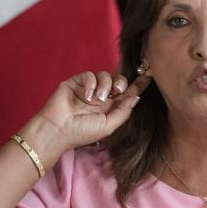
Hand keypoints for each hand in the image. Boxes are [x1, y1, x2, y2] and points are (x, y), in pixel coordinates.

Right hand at [30, 71, 151, 158]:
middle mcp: (101, 96)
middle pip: (118, 80)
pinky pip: (89, 75)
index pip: (127, 93)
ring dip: (104, 86)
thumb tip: (136, 97)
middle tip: (117, 91)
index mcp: (110, 108)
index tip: (148, 76)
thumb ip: (123, 112)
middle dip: (121, 83)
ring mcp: (89, 88)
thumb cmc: (82, 132)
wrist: (58, 129)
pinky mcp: (76, 82)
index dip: (138, 85)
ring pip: (105, 76)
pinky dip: (90, 84)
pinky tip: (86, 96)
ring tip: (97, 100)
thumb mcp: (108, 126)